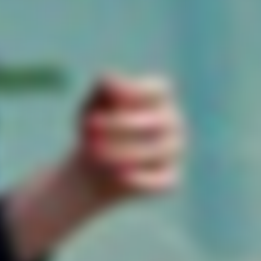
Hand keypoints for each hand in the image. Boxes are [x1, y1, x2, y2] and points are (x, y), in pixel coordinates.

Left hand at [73, 70, 183, 201]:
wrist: (92, 166)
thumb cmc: (94, 128)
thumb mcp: (92, 106)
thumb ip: (101, 90)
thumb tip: (108, 80)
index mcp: (157, 99)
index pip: (160, 89)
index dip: (135, 91)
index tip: (106, 100)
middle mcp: (172, 123)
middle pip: (160, 120)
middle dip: (120, 125)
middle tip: (88, 131)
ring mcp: (173, 150)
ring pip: (161, 150)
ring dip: (124, 152)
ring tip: (93, 153)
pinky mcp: (169, 178)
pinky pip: (164, 179)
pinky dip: (142, 179)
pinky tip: (118, 175)